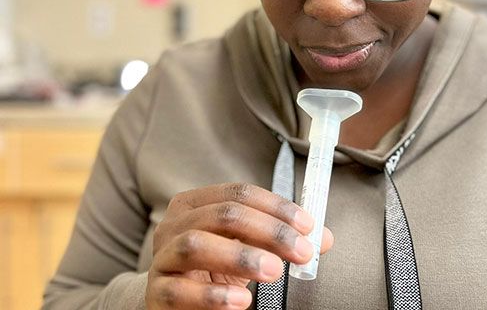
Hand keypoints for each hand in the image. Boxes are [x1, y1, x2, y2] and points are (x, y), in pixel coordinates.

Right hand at [146, 183, 333, 308]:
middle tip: (301, 252)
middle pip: (222, 215)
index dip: (277, 207)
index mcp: (195, 204)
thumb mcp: (248, 248)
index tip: (308, 227)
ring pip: (196, 246)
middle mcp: (173, 226)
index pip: (238, 194)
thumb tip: (324, 239)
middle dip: (270, 232)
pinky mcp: (156, 293)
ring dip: (241, 256)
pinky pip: (179, 291)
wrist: (174, 302)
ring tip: (274, 272)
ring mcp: (162, 259)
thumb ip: (281, 240)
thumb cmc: (214, 269)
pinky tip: (242, 301)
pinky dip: (213, 296)